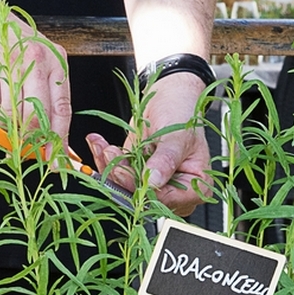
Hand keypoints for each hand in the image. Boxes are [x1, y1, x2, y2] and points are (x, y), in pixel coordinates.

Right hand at [0, 0, 72, 147]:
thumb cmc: (0, 36)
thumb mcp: (30, 58)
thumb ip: (41, 93)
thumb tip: (51, 137)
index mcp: (55, 59)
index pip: (63, 109)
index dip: (59, 141)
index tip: (56, 163)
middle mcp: (37, 60)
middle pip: (40, 117)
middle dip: (33, 144)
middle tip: (25, 157)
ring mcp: (10, 63)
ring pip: (14, 116)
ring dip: (8, 136)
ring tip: (3, 142)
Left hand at [88, 71, 213, 216]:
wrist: (170, 96)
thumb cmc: (183, 112)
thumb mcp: (178, 135)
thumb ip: (166, 160)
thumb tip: (152, 181)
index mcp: (194, 187)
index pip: (165, 199)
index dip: (141, 188)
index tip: (124, 171)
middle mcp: (174, 191)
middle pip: (141, 196)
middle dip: (120, 175)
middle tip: (109, 152)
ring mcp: (153, 183)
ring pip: (124, 187)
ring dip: (109, 166)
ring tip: (101, 144)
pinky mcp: (136, 174)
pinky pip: (117, 175)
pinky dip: (105, 160)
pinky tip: (99, 144)